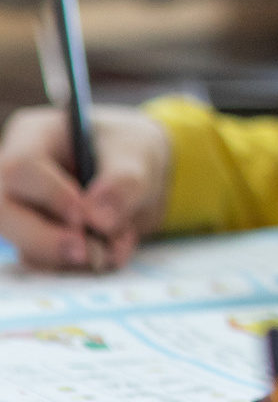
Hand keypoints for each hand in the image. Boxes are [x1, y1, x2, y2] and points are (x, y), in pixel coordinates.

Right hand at [0, 105, 170, 270]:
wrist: (140, 177)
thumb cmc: (130, 150)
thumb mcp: (137, 155)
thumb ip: (124, 182)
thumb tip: (100, 218)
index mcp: (33, 136)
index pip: (21, 168)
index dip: (51, 196)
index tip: (86, 217)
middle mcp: (15, 178)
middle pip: (4, 214)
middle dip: (47, 239)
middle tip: (90, 252)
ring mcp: (21, 212)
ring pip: (23, 246)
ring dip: (74, 256)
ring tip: (121, 242)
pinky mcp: (36, 241)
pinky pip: (47, 263)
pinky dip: (82, 265)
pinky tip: (117, 249)